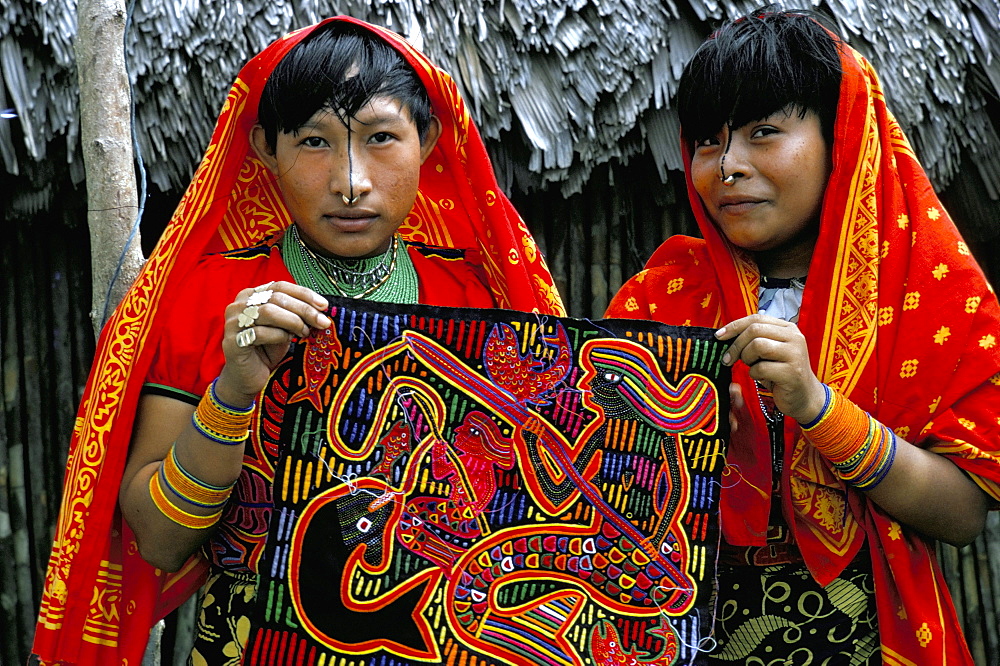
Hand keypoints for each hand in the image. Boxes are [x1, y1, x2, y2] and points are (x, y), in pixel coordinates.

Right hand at [217, 281, 330, 405]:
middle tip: (322, 322)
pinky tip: (288, 340)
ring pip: (268, 311)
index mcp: (251, 296)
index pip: (280, 286)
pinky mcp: (233, 342)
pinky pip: (260, 333)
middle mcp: (239, 305)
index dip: (304, 294)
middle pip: (276, 297)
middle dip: (304, 309)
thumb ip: (295, 316)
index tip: (324, 305)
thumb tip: (320, 310)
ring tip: (304, 332)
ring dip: (293, 321)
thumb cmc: (265, 351)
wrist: (247, 379)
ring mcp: (233, 323)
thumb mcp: (284, 328)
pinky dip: (279, 335)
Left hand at [716, 313, 825, 423]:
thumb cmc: (780, 372)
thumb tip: (724, 335)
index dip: (734, 326)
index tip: (718, 336)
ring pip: (757, 346)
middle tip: (729, 359)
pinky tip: (762, 378)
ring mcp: (795, 354)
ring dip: (747, 358)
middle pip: (754, 330)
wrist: (804, 396)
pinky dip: (754, 374)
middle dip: (736, 345)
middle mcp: (794, 337)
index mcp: (788, 328)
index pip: (756, 318)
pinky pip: (761, 368)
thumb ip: (754, 339)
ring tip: (752, 367)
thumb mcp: (768, 351)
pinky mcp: (792, 373)